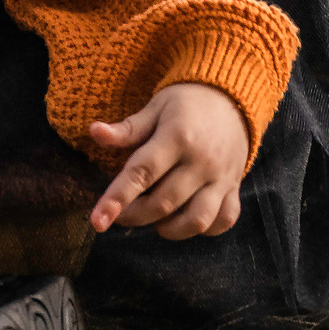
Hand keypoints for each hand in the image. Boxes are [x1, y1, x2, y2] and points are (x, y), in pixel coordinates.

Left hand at [86, 82, 249, 238]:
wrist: (233, 99)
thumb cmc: (186, 104)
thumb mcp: (155, 108)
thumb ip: (127, 128)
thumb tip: (94, 132)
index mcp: (177, 137)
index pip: (141, 173)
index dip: (116, 198)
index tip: (97, 221)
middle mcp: (201, 162)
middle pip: (164, 202)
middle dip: (135, 215)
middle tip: (119, 215)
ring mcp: (221, 178)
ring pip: (197, 219)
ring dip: (170, 229)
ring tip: (153, 221)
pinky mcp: (234, 188)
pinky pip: (224, 220)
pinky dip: (204, 230)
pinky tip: (184, 222)